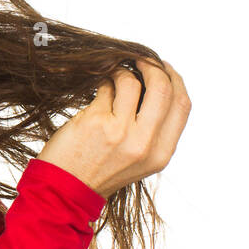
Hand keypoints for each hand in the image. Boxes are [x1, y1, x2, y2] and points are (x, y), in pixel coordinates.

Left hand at [35, 58, 190, 197]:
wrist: (66, 189)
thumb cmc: (101, 169)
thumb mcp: (140, 159)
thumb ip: (154, 129)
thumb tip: (158, 83)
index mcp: (160, 154)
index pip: (182, 105)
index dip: (175, 80)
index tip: (163, 67)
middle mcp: (144, 143)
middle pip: (163, 88)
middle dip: (152, 66)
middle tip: (140, 59)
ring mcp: (120, 132)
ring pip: (131, 82)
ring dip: (121, 71)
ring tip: (112, 77)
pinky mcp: (96, 121)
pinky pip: (105, 87)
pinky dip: (103, 82)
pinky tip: (97, 90)